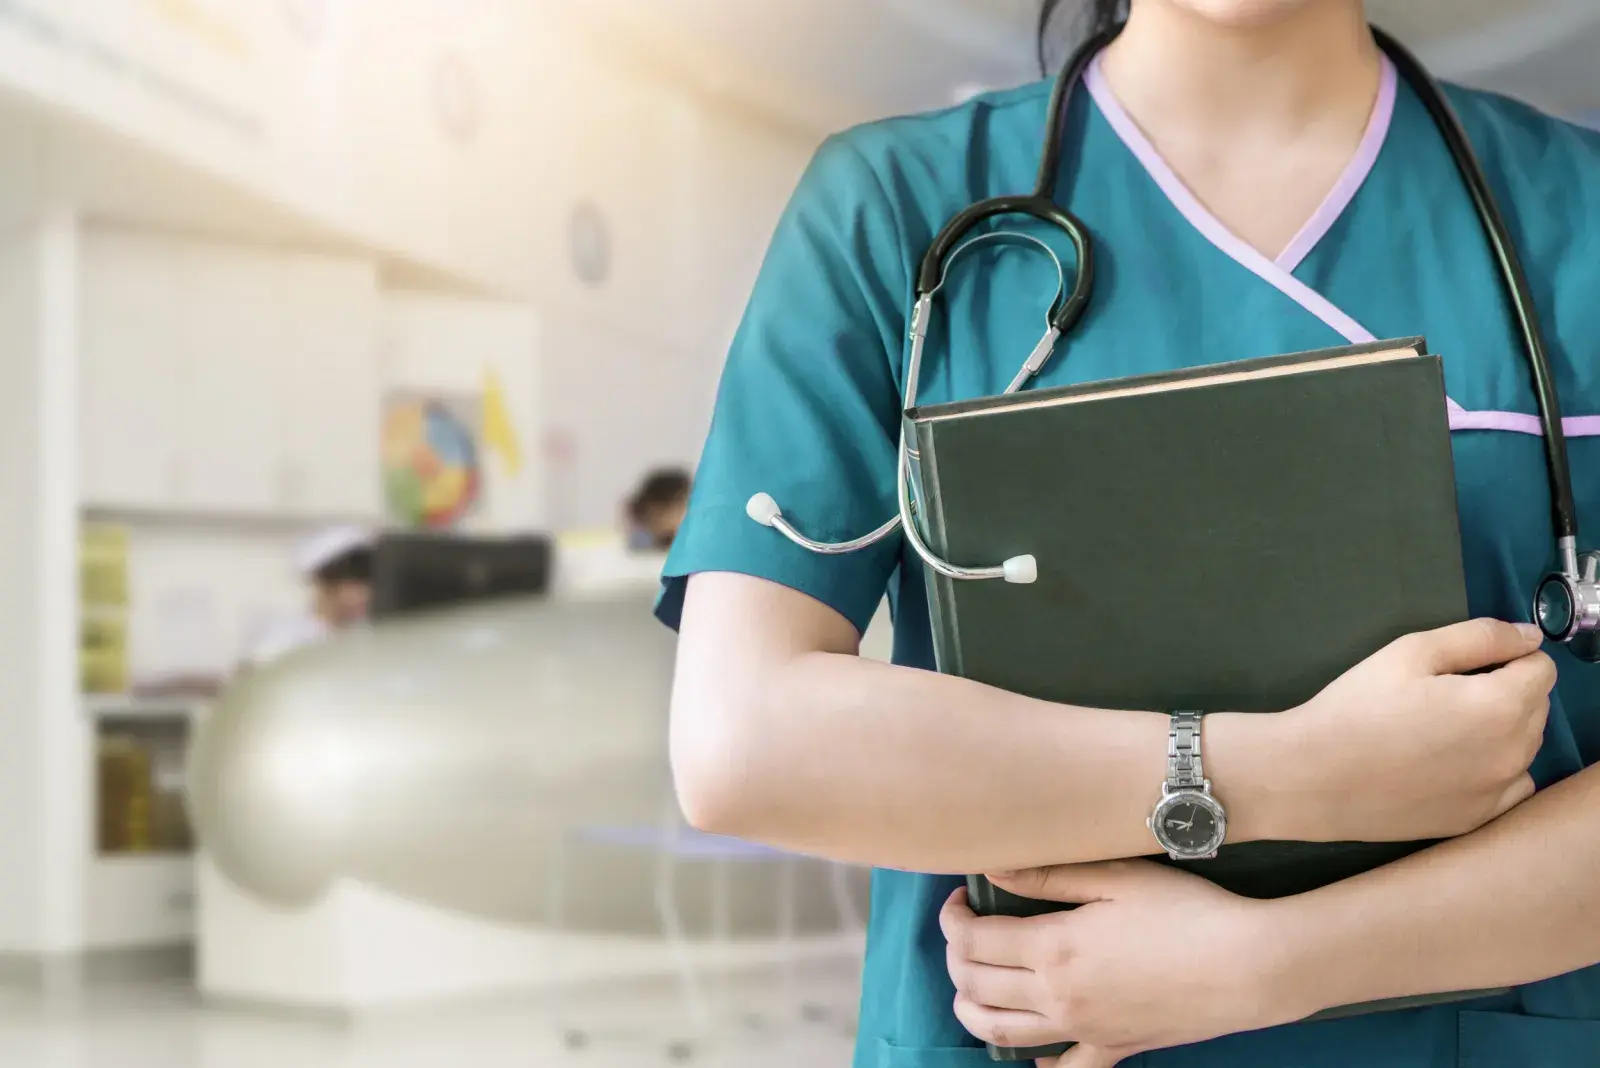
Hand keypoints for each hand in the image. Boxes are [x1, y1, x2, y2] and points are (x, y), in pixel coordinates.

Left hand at [941, 861, 1299, 1065]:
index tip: (959, 899)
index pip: (973, 940)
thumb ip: (1048, 875)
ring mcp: (1084, 1029)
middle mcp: (1058, 996)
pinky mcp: (1115, 1048)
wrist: (1249, 966)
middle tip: (964, 932)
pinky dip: (1039, 1066)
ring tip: (971, 984)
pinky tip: (1033, 1054)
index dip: (953, 919)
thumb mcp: (1116, 877)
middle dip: (954, 957)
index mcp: (1053, 948)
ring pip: (1001, 1032)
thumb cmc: (1186, 911)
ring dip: (971, 1008)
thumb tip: (992, 869)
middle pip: (976, 984)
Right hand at [1279, 619, 1555, 841]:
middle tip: (1442, 694)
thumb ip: (1480, 637)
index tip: (1462, 666)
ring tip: (1440, 729)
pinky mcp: (1478, 820)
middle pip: (1536, 707)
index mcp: (1501, 706)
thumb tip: (1529, 637)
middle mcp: (1514, 754)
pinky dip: (1492, 770)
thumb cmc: (1356, 706)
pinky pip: (1509, 785)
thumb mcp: (1410, 652)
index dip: (1506, 657)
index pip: (1542, 668)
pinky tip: (1447, 764)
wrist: (1313, 777)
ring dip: (1500, 730)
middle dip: (1505, 691)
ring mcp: (1498, 793)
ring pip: (1524, 746)